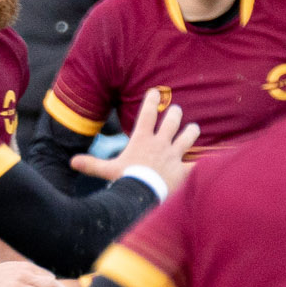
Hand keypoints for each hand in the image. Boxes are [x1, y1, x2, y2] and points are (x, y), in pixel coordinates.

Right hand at [71, 98, 200, 194]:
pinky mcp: (183, 170)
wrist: (144, 195)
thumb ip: (92, 165)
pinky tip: (213, 158)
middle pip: (172, 121)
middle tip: (176, 111)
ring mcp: (174, 156)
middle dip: (175, 113)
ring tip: (193, 128)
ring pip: (188, 137)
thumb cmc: (126, 181)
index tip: (156, 91)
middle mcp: (161, 144)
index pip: (147, 114)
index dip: (152, 100)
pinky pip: (197, 164)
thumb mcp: (107, 171)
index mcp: (143, 140)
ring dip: (191, 131)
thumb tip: (72, 161)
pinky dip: (204, 162)